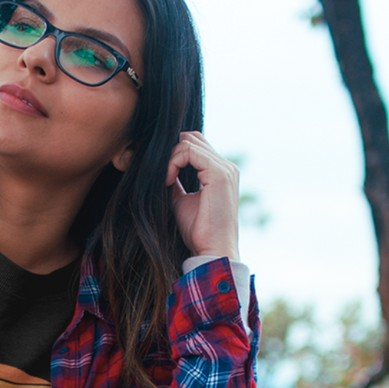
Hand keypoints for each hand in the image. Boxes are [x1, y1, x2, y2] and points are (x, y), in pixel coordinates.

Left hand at [166, 132, 240, 262]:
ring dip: (171, 158)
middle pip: (193, 138)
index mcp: (221, 172)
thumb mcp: (183, 202)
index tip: (164, 178)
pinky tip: (168, 180)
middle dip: (172, 152)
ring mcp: (224, 168)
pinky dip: (173, 162)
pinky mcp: (219, 173)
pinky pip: (189, 151)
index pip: (196, 147)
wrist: (213, 249)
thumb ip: (177, 184)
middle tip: (162, 175)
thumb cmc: (199, 232)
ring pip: (189, 142)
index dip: (174, 155)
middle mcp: (226, 167)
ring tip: (166, 180)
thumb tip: (164, 173)